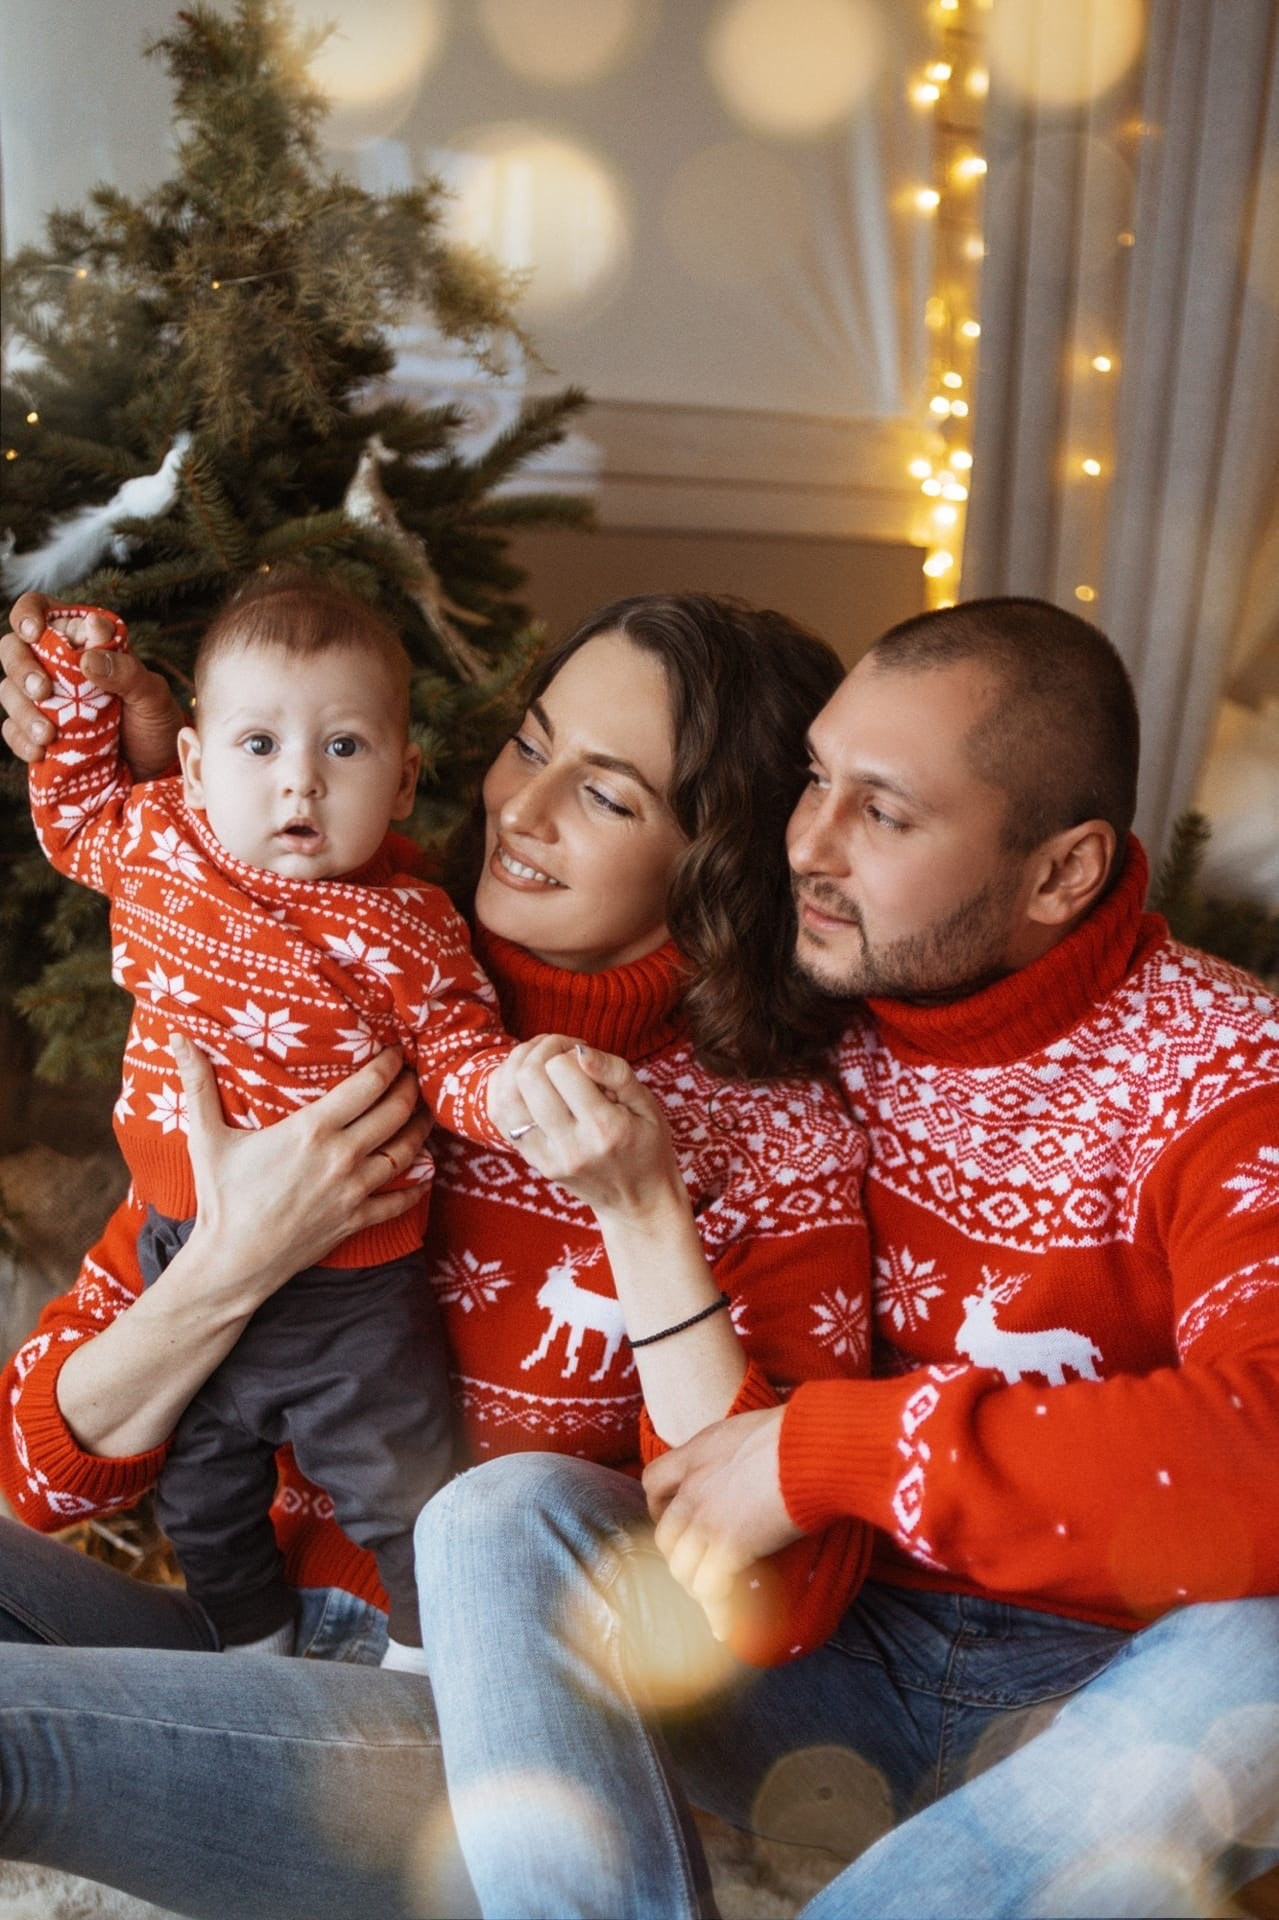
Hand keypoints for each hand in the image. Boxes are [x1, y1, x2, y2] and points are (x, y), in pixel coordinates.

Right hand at [2, 592, 182, 772]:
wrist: (155, 768)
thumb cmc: (155, 722)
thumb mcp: (152, 694)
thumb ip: (127, 671)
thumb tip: (88, 658)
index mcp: (82, 641)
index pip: (41, 610)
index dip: (28, 613)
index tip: (33, 632)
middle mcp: (55, 665)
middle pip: (14, 649)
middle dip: (21, 668)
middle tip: (43, 691)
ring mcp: (43, 699)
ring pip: (9, 691)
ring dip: (22, 710)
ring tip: (48, 734)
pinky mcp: (37, 731)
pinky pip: (13, 730)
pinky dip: (21, 740)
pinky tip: (40, 750)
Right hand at [172, 1035, 430, 1288]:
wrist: (232, 1262)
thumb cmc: (222, 1197)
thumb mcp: (208, 1137)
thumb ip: (198, 1084)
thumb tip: (176, 1038)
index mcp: (312, 1129)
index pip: (368, 1085)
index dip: (389, 1063)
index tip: (395, 1050)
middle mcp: (342, 1156)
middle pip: (396, 1112)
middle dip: (410, 1088)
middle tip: (415, 1074)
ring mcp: (353, 1190)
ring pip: (407, 1152)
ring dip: (421, 1128)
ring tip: (424, 1111)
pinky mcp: (356, 1220)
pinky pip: (400, 1200)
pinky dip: (418, 1185)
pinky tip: (426, 1172)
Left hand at [499, 1036, 684, 1220]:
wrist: (638, 1202)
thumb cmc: (647, 1145)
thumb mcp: (648, 1105)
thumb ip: (616, 1073)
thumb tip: (579, 1050)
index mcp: (605, 1128)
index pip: (561, 1069)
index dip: (569, 1050)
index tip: (583, 1055)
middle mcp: (571, 1146)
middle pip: (528, 1079)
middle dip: (539, 1050)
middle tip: (558, 1051)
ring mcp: (547, 1158)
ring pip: (506, 1096)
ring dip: (516, 1065)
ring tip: (538, 1059)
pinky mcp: (534, 1162)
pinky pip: (500, 1117)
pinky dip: (503, 1087)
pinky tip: (521, 1078)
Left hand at [642, 1406, 802, 1627]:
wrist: (813, 1449)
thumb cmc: (800, 1433)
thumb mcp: (756, 1429)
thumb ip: (743, 1449)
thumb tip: (764, 1457)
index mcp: (698, 1453)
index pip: (653, 1480)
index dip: (659, 1505)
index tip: (675, 1516)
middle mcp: (694, 1487)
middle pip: (665, 1534)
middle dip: (678, 1555)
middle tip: (699, 1565)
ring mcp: (708, 1519)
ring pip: (681, 1567)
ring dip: (695, 1585)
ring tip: (714, 1597)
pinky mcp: (731, 1546)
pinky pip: (710, 1588)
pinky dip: (717, 1609)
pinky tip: (726, 1622)